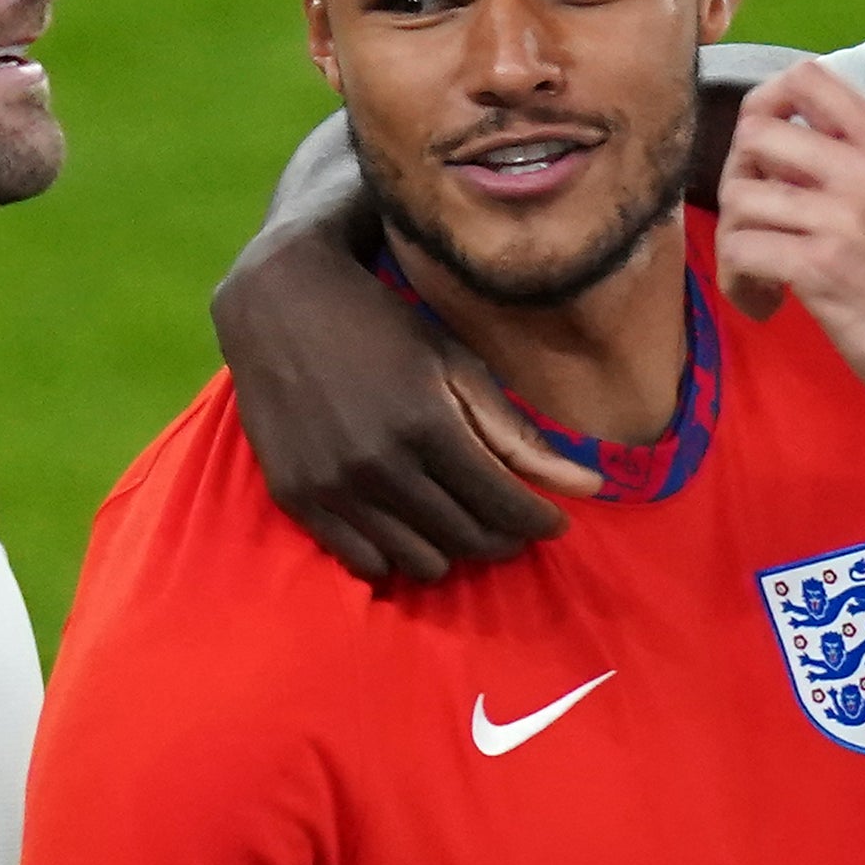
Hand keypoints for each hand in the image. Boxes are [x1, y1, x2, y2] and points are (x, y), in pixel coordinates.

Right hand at [211, 221, 587, 585]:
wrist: (275, 300)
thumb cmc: (379, 323)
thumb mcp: (454, 363)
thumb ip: (516, 432)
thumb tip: (589, 487)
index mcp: (427, 425)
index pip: (506, 508)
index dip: (540, 523)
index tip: (553, 520)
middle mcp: (379, 464)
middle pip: (467, 540)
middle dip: (503, 538)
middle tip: (509, 521)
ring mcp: (333, 486)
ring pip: (421, 563)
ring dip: (451, 550)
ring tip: (458, 521)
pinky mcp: (297, 498)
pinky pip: (365, 563)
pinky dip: (396, 556)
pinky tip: (408, 528)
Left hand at [712, 67, 864, 463]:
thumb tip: (801, 164)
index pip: (808, 78)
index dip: (763, 105)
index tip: (764, 156)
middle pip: (755, 133)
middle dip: (736, 179)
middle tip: (756, 224)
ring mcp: (846, 218)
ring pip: (738, 196)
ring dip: (733, 240)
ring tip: (760, 276)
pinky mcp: (824, 269)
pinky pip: (742, 251)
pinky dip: (739, 283)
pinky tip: (767, 306)